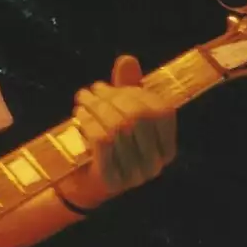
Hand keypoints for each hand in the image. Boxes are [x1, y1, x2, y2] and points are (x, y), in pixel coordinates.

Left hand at [61, 54, 176, 209]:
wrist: (80, 186)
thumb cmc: (104, 146)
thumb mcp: (119, 114)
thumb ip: (127, 87)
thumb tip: (127, 59)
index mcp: (167, 149)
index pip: (161, 110)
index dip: (137, 93)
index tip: (113, 87)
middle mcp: (156, 165)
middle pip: (138, 116)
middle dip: (113, 97)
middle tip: (93, 90)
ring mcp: (135, 175)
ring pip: (117, 126)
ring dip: (96, 106)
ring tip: (83, 98)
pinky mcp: (111, 180)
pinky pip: (101, 140)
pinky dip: (89, 122)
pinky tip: (79, 115)